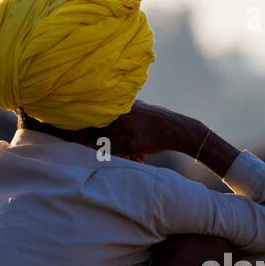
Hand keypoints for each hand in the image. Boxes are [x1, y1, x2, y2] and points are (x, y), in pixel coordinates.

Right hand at [63, 101, 197, 160]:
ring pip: (121, 130)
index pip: (96, 121)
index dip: (88, 135)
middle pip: (109, 127)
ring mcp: (135, 108)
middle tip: (117, 159)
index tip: (82, 145)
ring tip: (135, 160)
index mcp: (119, 109)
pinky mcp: (143, 114)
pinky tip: (140, 156)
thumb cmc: (156, 136)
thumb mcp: (130, 145)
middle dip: (112, 145)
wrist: (182, 131)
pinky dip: (132, 142)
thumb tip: (92, 149)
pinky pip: (131, 129)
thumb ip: (109, 147)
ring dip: (124, 147)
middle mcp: (126, 105)